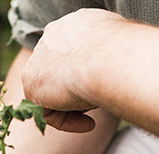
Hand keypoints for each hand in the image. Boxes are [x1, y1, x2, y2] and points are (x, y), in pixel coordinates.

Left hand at [21, 9, 125, 131]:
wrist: (110, 58)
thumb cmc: (126, 53)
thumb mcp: (122, 47)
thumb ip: (110, 56)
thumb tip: (118, 70)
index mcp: (74, 25)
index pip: (72, 54)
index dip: (85, 76)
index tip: (103, 87)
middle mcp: (52, 36)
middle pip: (60, 73)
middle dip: (77, 92)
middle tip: (100, 102)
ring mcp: (38, 58)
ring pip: (53, 92)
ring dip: (75, 106)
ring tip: (98, 107)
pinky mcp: (32, 81)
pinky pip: (46, 110)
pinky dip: (68, 122)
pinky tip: (90, 124)